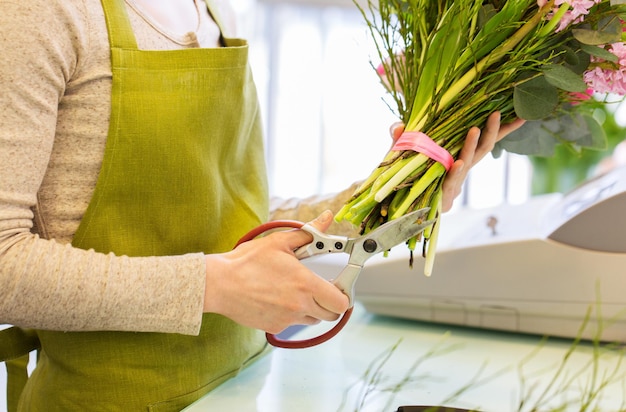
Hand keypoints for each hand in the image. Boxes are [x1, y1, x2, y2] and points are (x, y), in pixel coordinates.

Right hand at [203, 211, 349, 333]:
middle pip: (331, 314)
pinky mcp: (274, 327)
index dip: (343, 295)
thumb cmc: (247, 262)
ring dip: (311, 308)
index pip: (341, 302)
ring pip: (312, 319)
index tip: (338, 286)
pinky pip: (292, 323)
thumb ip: (309, 233)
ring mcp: (287, 319)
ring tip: (294, 291)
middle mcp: (300, 306)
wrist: (219, 284)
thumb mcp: (279, 242)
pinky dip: (290, 314)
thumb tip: (326, 218)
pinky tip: (277, 299)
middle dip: (329, 302)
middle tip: (319, 288)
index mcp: (306, 284)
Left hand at [390, 112, 524, 211]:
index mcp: (458, 154)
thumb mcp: (402, 154)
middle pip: (483, 148)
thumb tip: (397, 125)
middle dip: (492, 131)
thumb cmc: (407, 177)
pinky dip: (455, 171)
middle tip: (496, 113)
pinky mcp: (445, 194)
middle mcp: (461, 167)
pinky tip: (458, 162)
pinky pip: (452, 181)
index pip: (485, 140)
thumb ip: (401, 139)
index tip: (522, 116)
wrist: (400, 206)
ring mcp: (454, 180)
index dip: (503, 130)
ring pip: (468, 161)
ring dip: (471, 145)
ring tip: (475, 130)